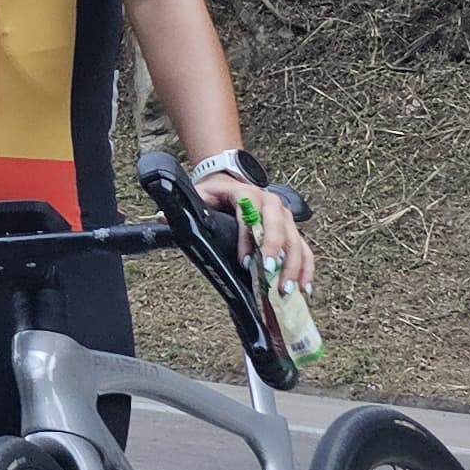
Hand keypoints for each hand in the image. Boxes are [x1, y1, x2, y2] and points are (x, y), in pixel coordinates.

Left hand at [193, 170, 316, 293]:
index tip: (244, 262)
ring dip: (293, 265)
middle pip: (278, 227)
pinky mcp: (292, 230)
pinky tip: (304, 288)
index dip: (247, 238)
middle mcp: (270, 202)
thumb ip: (186, 208)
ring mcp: (284, 216)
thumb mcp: (199, 195)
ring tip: (287, 288)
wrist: (230, 181)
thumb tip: (162, 220)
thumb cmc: (215, 194)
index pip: (249, 215)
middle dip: (275, 252)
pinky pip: (305, 249)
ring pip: (295, 240)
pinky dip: (306, 268)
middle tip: (270, 276)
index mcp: (245, 193)